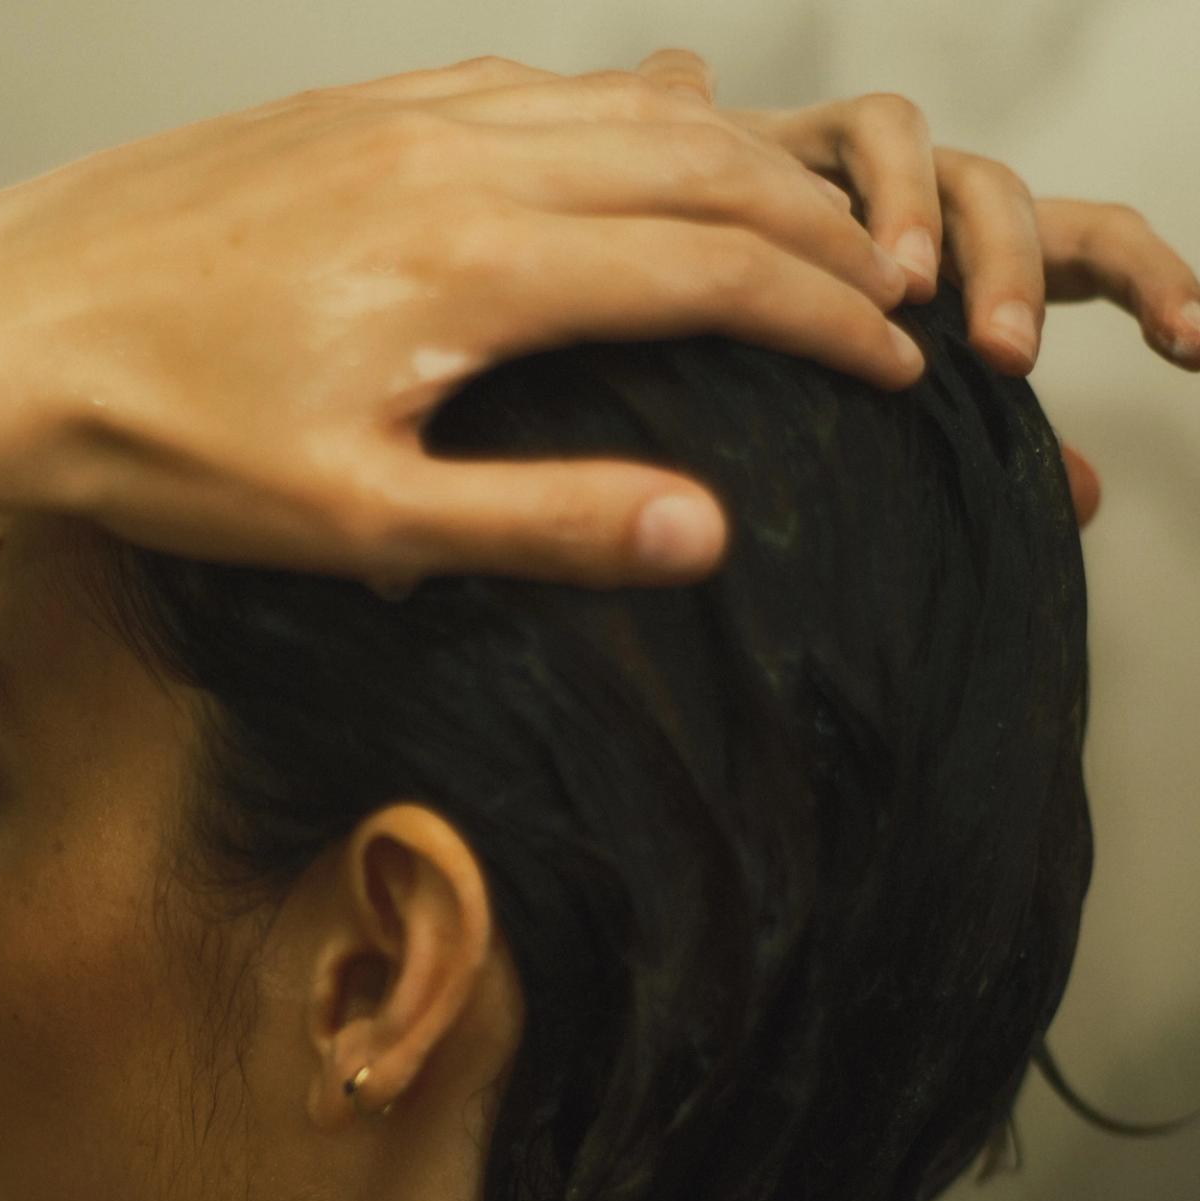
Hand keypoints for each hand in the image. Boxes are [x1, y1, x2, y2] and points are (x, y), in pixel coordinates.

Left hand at [0, 56, 929, 588]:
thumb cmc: (161, 444)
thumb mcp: (361, 523)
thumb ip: (542, 521)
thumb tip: (703, 530)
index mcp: (479, 265)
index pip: (712, 269)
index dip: (826, 318)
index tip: (899, 364)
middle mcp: (457, 159)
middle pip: (695, 164)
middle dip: (813, 225)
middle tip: (889, 284)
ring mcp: (397, 117)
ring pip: (615, 109)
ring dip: (726, 157)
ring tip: (798, 211)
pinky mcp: (343, 110)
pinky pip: (519, 86)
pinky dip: (611, 114)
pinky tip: (628, 137)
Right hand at [632, 49, 1199, 530]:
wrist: (621, 279)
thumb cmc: (738, 358)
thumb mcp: (867, 414)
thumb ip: (979, 442)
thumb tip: (1090, 502)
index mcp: (965, 267)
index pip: (1089, 250)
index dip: (1158, 289)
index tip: (1197, 349)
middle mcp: (929, 212)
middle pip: (1031, 206)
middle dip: (1032, 277)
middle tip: (1006, 360)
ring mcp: (863, 173)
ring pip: (954, 164)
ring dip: (954, 235)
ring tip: (915, 306)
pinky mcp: (794, 138)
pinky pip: (865, 135)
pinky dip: (876, 194)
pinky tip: (853, 262)